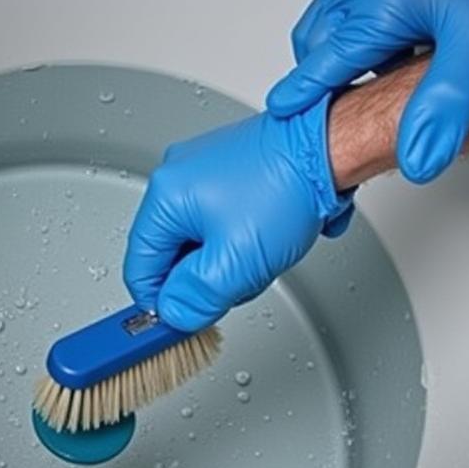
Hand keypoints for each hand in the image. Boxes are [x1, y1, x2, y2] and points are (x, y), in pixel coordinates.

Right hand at [123, 96, 352, 331]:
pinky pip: (221, 220)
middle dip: (203, 277)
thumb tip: (174, 313)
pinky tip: (267, 233)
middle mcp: (177, 176)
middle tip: (239, 277)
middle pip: (171, 255)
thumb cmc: (288, 187)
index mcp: (165, 195)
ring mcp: (203, 170)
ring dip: (226, 258)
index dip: (161, 302)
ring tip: (260, 248)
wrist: (328, 147)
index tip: (183, 320)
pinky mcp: (229, 170)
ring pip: (199, 240)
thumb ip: (196, 297)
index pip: (139, 269)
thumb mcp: (236, 262)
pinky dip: (240, 236)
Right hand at [267, 0, 468, 182]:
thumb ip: (446, 102)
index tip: (279, 117)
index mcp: (377, 4)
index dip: (301, 97)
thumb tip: (420, 156)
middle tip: (338, 113)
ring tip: (375, 79)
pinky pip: (337, 11)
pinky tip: (388, 48)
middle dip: (320, 82)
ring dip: (336, 60)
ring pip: (322, 30)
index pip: (323, 66)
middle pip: (314, 50)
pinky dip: (346, 38)